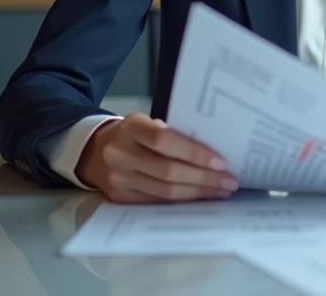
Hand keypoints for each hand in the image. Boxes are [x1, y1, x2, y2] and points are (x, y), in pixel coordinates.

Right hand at [75, 113, 238, 202]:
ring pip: (164, 191)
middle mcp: (120, 153)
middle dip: (204, 178)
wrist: (96, 150)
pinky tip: (200, 199)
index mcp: (130, 127)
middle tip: (229, 181)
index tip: (220, 161)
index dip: (194, 152)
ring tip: (221, 191)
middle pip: (167, 170)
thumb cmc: (134, 134)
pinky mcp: (119, 197)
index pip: (164, 140)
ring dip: (197, 193)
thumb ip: (174, 133)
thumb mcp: (148, 123)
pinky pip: (155, 203)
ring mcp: (118, 178)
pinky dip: (181, 202)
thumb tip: (214, 150)